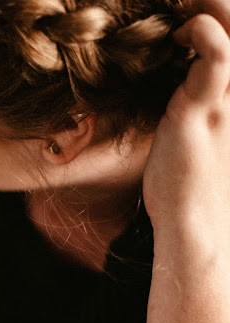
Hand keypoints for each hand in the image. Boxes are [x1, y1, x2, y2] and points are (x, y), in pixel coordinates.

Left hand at [142, 0, 229, 238]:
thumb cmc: (188, 185)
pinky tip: (179, 34)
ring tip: (179, 5)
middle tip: (180, 2)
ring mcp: (227, 98)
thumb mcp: (194, 136)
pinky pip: (217, 54)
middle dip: (217, 2)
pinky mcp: (203, 108)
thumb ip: (192, 106)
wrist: (194, 222)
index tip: (187, 12)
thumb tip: (176, 88)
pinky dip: (201, 32)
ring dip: (208, 5)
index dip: (218, 17)